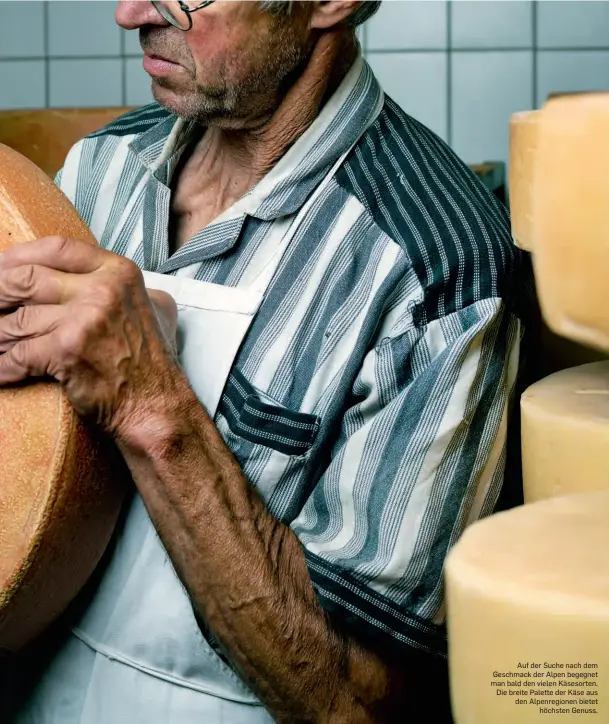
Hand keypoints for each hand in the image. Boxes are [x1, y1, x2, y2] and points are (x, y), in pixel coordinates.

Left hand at [0, 236, 179, 433]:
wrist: (156, 405)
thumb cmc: (151, 363)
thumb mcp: (154, 308)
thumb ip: (127, 287)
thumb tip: (99, 278)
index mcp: (118, 272)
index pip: (57, 248)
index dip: (20, 256)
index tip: (1, 266)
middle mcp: (102, 290)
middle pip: (27, 279)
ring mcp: (84, 319)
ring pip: (17, 320)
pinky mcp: (67, 351)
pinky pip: (18, 356)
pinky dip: (3, 367)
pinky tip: (0, 371)